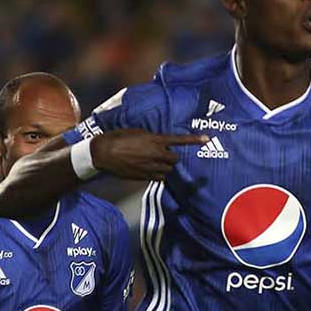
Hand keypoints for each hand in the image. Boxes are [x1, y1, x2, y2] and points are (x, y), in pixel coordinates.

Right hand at [90, 130, 208, 180]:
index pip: (179, 140)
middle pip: (175, 159)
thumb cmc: (118, 138)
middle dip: (170, 158)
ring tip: (152, 162)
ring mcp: (151, 167)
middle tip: (160, 154)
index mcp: (155, 140)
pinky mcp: (145, 177)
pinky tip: (148, 170)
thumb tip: (158, 142)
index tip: (207, 139)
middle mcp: (156, 154)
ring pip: (168, 170)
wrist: (104, 153)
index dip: (194, 140)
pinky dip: (157, 175)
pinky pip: (159, 178)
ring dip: (164, 167)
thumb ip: (151, 138)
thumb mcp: (137, 132)